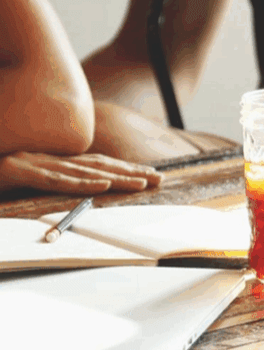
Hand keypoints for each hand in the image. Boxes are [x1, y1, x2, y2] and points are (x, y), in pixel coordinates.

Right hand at [0, 150, 161, 193]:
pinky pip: (54, 179)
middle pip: (97, 166)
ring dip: (115, 178)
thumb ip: (52, 182)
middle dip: (131, 172)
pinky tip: (102, 186)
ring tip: (142, 183)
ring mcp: (33, 163)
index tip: (152, 176)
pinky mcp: (18, 171)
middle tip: (160, 179)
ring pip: (82, 171)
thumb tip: (82, 191)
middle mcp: (46, 158)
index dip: (125, 170)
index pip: (96, 165)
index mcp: (50, 161)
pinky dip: (79, 183)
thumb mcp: (25, 181)